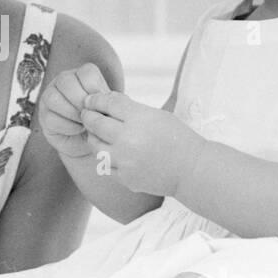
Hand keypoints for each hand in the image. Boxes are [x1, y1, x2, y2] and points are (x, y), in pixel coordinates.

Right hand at [40, 63, 111, 158]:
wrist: (89, 140)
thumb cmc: (99, 119)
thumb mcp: (107, 107)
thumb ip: (106, 100)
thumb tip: (103, 98)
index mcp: (81, 74)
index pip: (86, 72)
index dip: (95, 89)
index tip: (100, 104)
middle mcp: (62, 81)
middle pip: (66, 81)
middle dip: (80, 100)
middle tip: (90, 114)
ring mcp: (50, 96)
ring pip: (53, 98)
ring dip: (71, 112)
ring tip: (84, 122)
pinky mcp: (44, 115)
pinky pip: (50, 118)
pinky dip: (67, 126)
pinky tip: (77, 129)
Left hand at [79, 91, 204, 195]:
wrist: (191, 170)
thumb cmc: (177, 138)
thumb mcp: (158, 115)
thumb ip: (131, 109)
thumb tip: (106, 101)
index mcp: (139, 119)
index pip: (108, 103)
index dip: (95, 100)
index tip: (90, 100)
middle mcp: (128, 139)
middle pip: (96, 123)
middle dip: (88, 116)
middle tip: (86, 113)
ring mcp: (125, 161)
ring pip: (95, 146)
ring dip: (93, 138)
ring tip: (96, 133)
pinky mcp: (125, 178)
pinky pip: (105, 165)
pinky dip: (106, 157)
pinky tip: (110, 152)